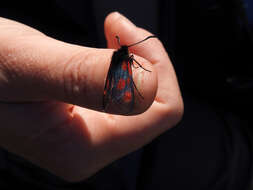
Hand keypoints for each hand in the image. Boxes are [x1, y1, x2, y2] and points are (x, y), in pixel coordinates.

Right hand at [0, 12, 182, 181]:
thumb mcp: (25, 64)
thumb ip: (82, 77)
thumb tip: (143, 85)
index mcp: (81, 148)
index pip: (160, 112)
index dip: (155, 67)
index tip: (123, 33)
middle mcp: (91, 148)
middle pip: (155, 106)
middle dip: (144, 60)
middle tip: (117, 29)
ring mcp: (92, 133)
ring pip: (145, 97)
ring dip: (134, 60)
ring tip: (112, 33)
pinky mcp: (90, 117)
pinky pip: (130, 93)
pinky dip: (126, 64)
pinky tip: (109, 46)